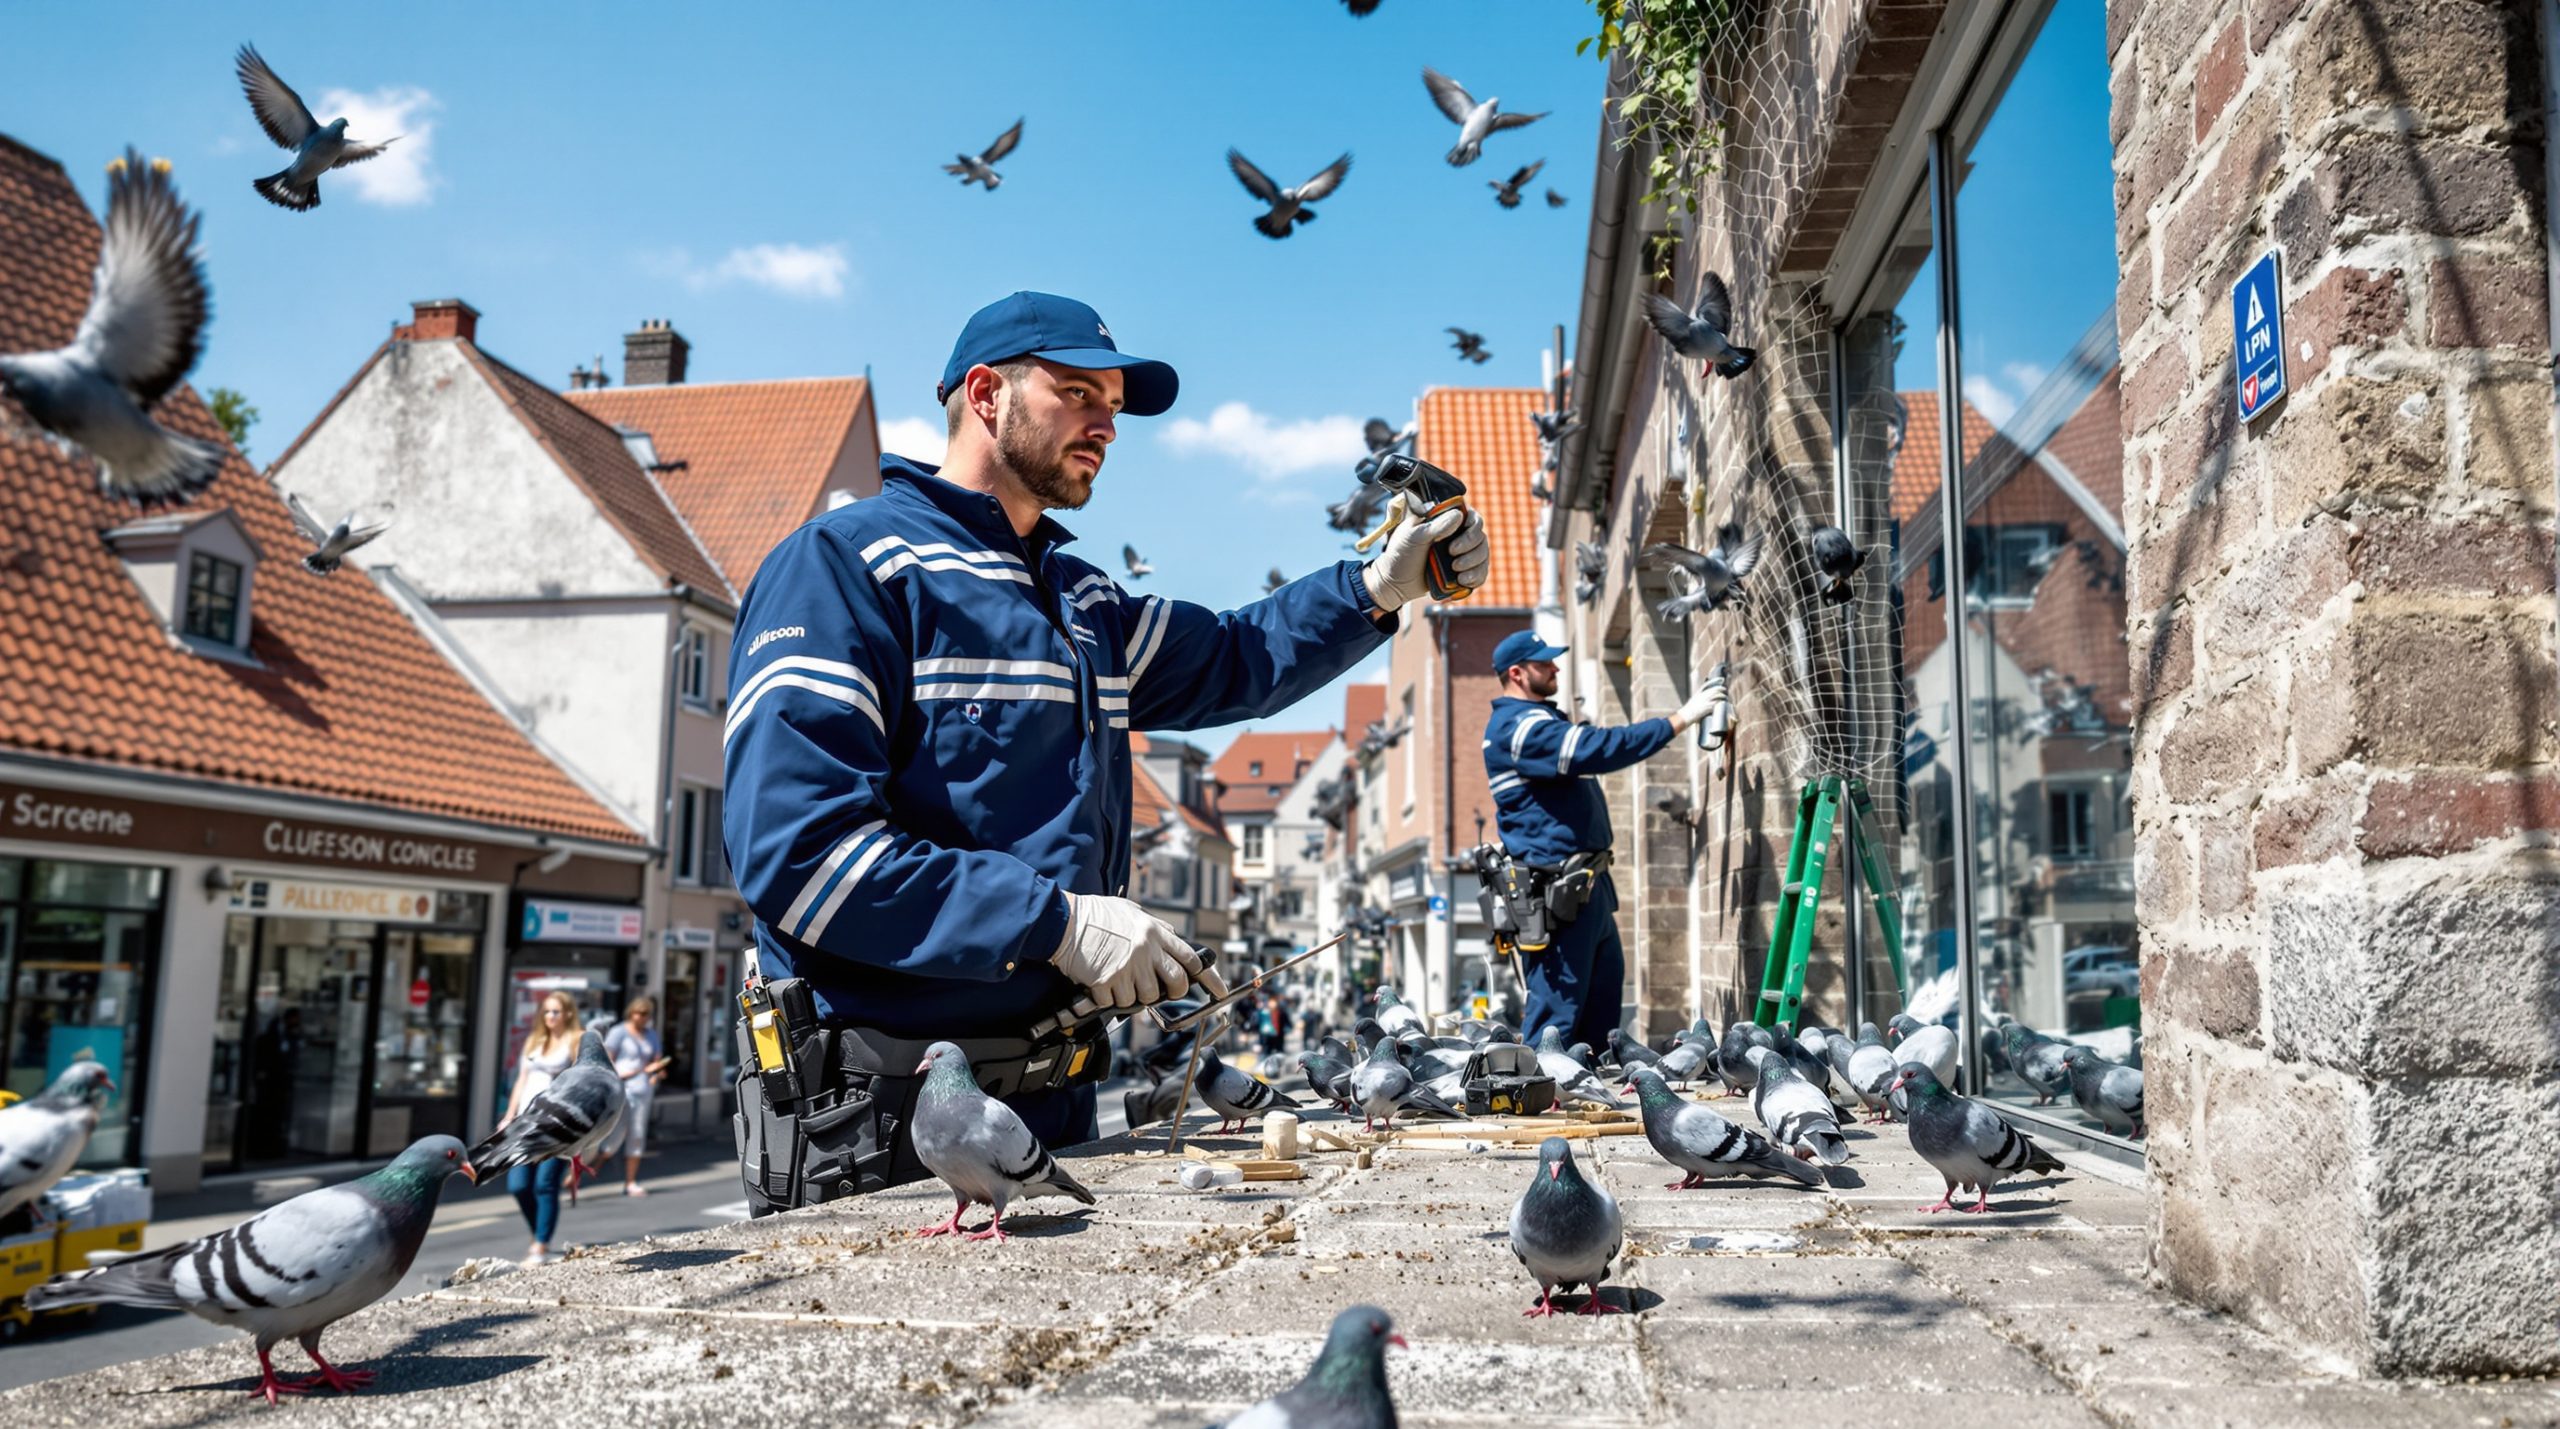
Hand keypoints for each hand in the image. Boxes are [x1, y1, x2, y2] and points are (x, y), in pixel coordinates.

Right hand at [1053, 894, 1229, 1007]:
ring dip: (1134, 994)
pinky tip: (1100, 983)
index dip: (1207, 976)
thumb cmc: (1092, 914)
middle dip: (1173, 992)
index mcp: (1154, 932)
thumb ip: (1151, 925)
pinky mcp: (1108, 983)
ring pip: (1147, 998)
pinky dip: (1109, 998)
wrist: (1061, 920)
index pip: (1190, 957)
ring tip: (1118, 978)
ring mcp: (1128, 968)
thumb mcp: (1128, 910)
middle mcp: (1146, 950)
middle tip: (1162, 990)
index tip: (1218, 990)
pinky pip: (1117, 1002)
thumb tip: (1167, 935)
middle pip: (1177, 983)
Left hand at [1360, 501, 1489, 613]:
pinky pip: (1481, 572)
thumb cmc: (1401, 555)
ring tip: (1457, 571)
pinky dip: (1476, 577)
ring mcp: (1462, 554)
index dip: (1471, 528)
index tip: (1455, 544)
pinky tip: (1463, 580)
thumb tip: (1459, 516)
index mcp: (1445, 521)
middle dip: (1471, 548)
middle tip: (1452, 555)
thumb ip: (1436, 526)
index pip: (1471, 517)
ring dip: (1475, 563)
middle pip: (1480, 536)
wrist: (1395, 583)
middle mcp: (1457, 535)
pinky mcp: (1463, 571)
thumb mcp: (1414, 537)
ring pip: (1483, 554)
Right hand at [1669, 675, 1725, 733]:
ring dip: (1722, 695)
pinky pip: (1717, 702)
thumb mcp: (1693, 702)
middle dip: (1720, 688)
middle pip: (1713, 689)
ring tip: (1725, 697)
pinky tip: (1723, 702)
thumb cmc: (1688, 711)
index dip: (1714, 681)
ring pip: (1717, 695)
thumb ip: (1699, 699)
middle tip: (1724, 689)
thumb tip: (1705, 699)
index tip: (1720, 679)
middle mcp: (1702, 696)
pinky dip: (1720, 702)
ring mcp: (1705, 701)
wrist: (1685, 716)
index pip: (1707, 685)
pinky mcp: (1708, 707)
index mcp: (1698, 693)